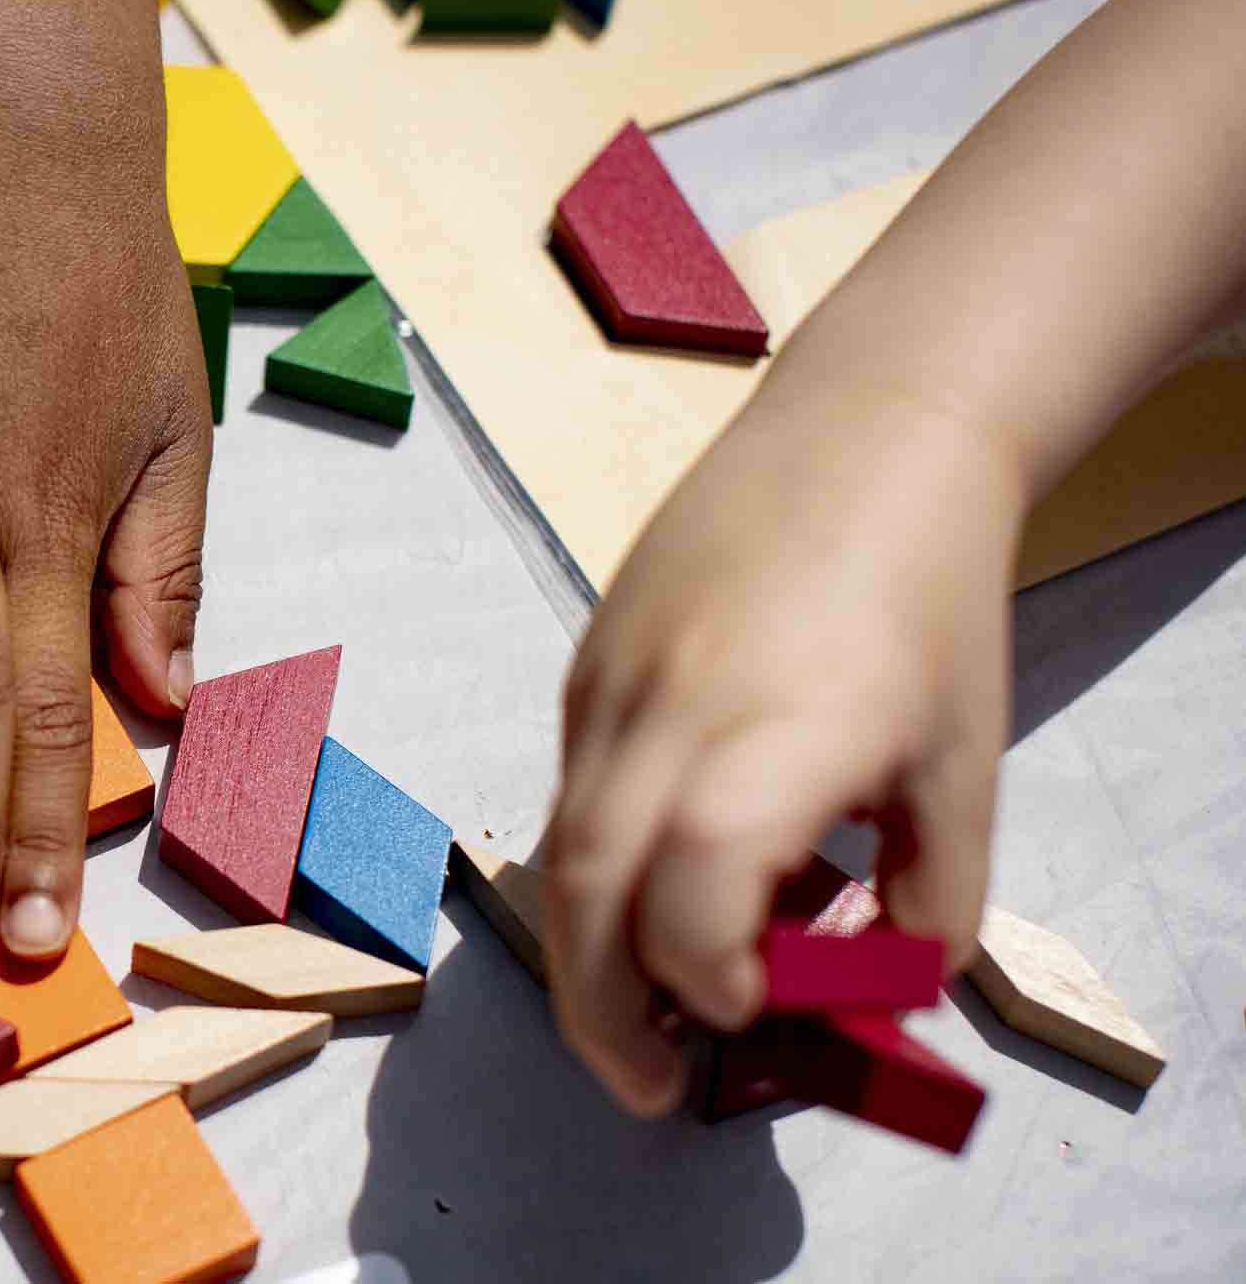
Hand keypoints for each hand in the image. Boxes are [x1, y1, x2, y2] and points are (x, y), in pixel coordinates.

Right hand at [542, 383, 1019, 1112]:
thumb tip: (870, 1004)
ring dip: (590, 950)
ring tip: (652, 1005)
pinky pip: (569, 791)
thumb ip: (927, 903)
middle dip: (602, 1013)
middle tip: (648, 1085)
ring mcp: (610, 681)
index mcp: (784, 728)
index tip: (750, 1013)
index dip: (705, 975)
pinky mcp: (584, 665)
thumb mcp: (962, 768)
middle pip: (585, 890)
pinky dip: (597, 867)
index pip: (691, 885)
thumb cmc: (929, 605)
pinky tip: (657, 883)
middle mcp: (673, 706)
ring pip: (560, 848)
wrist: (859, 438)